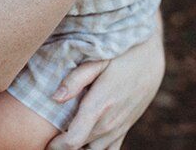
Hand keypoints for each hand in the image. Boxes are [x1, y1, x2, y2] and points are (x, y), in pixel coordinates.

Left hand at [48, 14, 165, 149]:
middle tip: (49, 138)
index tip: (45, 141)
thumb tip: (55, 98)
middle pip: (80, 148)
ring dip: (80, 149)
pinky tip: (85, 143)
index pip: (74, 141)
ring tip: (66, 138)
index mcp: (99, 105)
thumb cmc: (119, 56)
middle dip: (63, 147)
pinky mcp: (125, 129)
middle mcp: (109, 122)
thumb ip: (75, 79)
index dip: (56, 146)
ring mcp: (119, 128)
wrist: (149, 59)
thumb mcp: (97, 60)